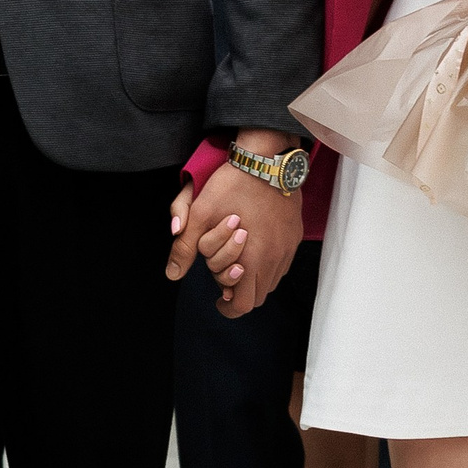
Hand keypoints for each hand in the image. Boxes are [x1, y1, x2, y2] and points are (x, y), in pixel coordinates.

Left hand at [166, 151, 302, 317]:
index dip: (228, 308)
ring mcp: (287, 248)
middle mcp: (274, 259)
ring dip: (254, 280)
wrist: (266, 159)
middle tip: (224, 280)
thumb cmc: (232, 185)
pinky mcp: (294, 236)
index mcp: (252, 259)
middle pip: (258, 297)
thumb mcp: (200, 214)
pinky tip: (254, 248)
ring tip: (239, 263)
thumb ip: (184, 248)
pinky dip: (267, 265)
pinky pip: (282, 264)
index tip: (218, 301)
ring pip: (271, 281)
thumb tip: (173, 275)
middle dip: (239, 293)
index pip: (243, 304)